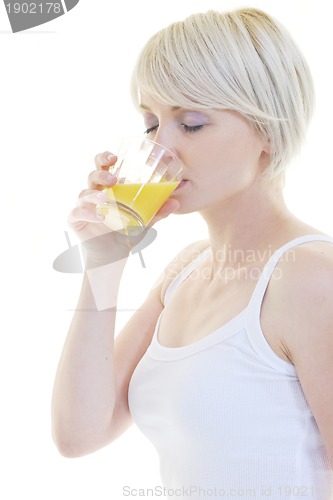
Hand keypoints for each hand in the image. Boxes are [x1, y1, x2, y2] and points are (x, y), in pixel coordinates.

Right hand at [67, 151, 179, 267]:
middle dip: (100, 173)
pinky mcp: (75, 220)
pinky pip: (77, 213)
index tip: (115, 157)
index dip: (104, 158)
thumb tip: (176, 202)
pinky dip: (87, 213)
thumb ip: (157, 212)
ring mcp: (83, 206)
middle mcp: (94, 194)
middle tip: (112, 179)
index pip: (102, 166)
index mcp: (108, 188)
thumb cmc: (126, 234)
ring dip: (94, 194)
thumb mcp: (144, 222)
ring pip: (84, 193)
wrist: (113, 257)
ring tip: (105, 199)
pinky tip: (99, 217)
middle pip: (92, 175)